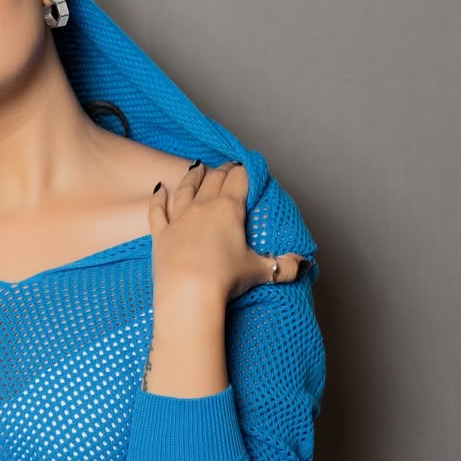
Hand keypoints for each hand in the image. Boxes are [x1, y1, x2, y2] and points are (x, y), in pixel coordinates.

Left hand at [148, 161, 307, 302]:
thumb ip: (284, 267)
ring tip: (197, 167)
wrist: (188, 294)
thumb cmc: (225, 279)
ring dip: (193, 176)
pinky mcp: (160, 235)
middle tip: (228, 167)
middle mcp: (202, 207)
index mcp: (228, 209)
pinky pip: (157, 211)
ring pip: (186, 189)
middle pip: (213, 179)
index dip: (244, 172)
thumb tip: (303, 265)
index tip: (247, 169)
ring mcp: (179, 219)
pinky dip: (158, 198)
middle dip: (223, 170)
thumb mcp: (259, 271)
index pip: (239, 180)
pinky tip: (159, 189)